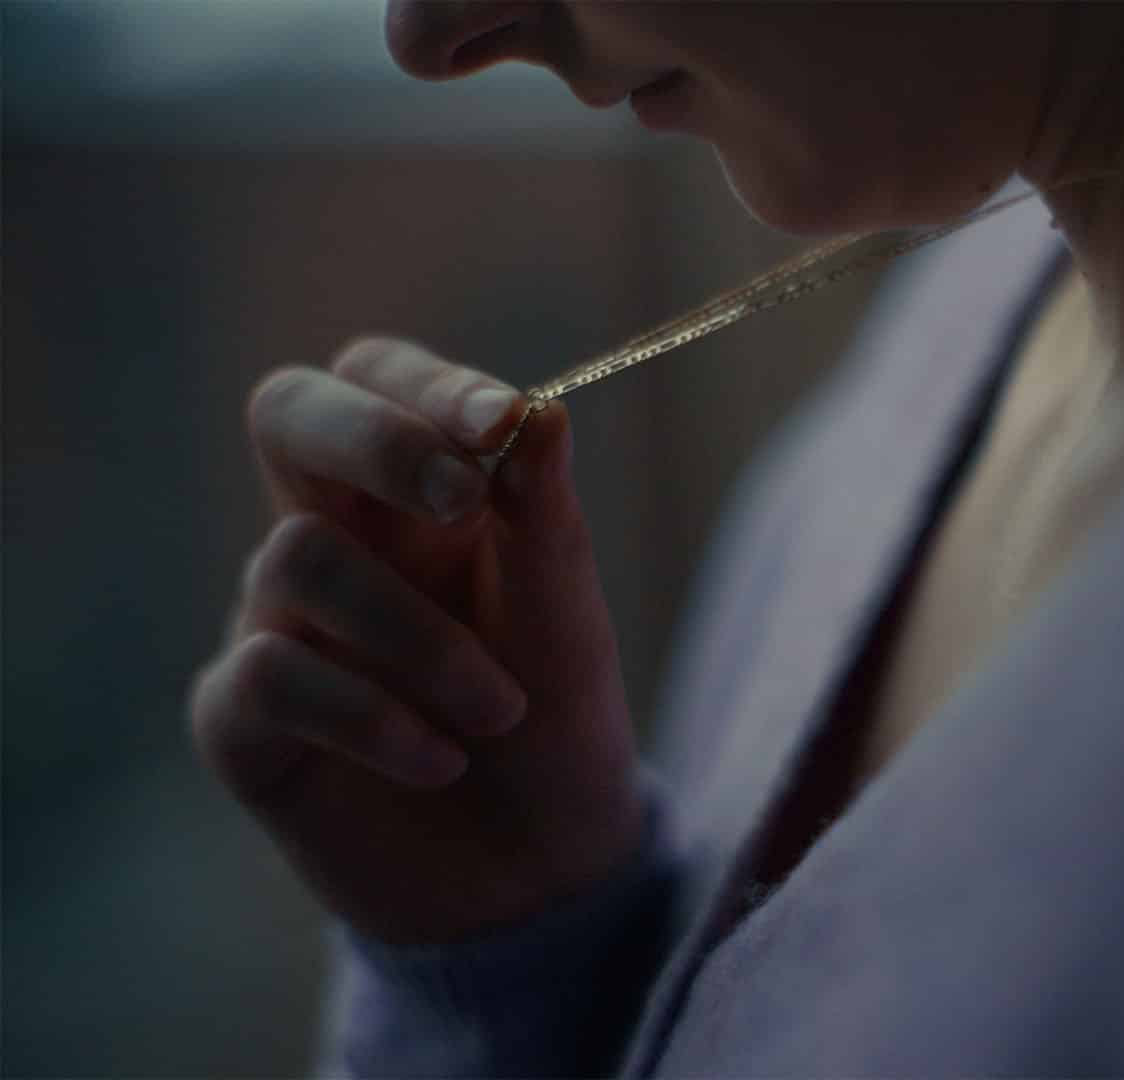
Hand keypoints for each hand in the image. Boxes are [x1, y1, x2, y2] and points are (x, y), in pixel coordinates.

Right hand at [190, 338, 648, 943]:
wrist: (537, 876)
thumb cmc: (555, 727)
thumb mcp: (568, 619)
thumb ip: (545, 519)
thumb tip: (538, 410)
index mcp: (419, 498)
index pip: (379, 380)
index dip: (422, 386)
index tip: (497, 422)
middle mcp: (336, 540)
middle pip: (288, 414)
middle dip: (373, 438)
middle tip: (460, 498)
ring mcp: (278, 623)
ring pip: (297, 556)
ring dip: (420, 637)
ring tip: (496, 711)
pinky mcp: (243, 722)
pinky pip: (271, 675)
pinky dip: (373, 718)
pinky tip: (439, 761)